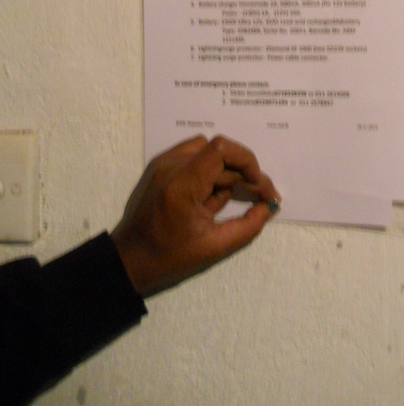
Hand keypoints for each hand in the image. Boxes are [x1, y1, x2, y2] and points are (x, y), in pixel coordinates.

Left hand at [111, 135, 279, 297]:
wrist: (128, 260)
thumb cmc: (169, 257)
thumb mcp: (214, 247)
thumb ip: (247, 226)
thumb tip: (269, 206)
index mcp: (182, 184)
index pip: (221, 149)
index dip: (247, 160)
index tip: (258, 185)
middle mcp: (170, 165)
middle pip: (219, 152)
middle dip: (243, 173)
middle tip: (259, 197)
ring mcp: (162, 163)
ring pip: (208, 151)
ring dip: (226, 171)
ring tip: (231, 199)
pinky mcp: (160, 166)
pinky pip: (194, 156)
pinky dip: (210, 170)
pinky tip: (212, 195)